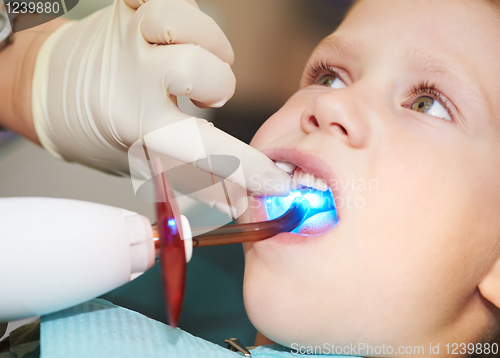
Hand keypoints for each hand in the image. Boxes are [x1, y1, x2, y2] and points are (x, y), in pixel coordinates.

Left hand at [32, 0, 290, 195]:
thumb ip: (195, 180)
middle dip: (219, 83)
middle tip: (206, 94)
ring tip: (199, 56)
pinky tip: (179, 29)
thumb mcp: (144, 163)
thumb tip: (241, 202)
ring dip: (210, 42)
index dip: (245, 167)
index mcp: (137, 124)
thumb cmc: (100, 129)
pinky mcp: (128, 8)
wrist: (50, 89)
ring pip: (187, 23)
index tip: (273, 181)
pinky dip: (183, 9)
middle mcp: (134, 77)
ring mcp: (130, 37)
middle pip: (199, 70)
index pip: (202, 148)